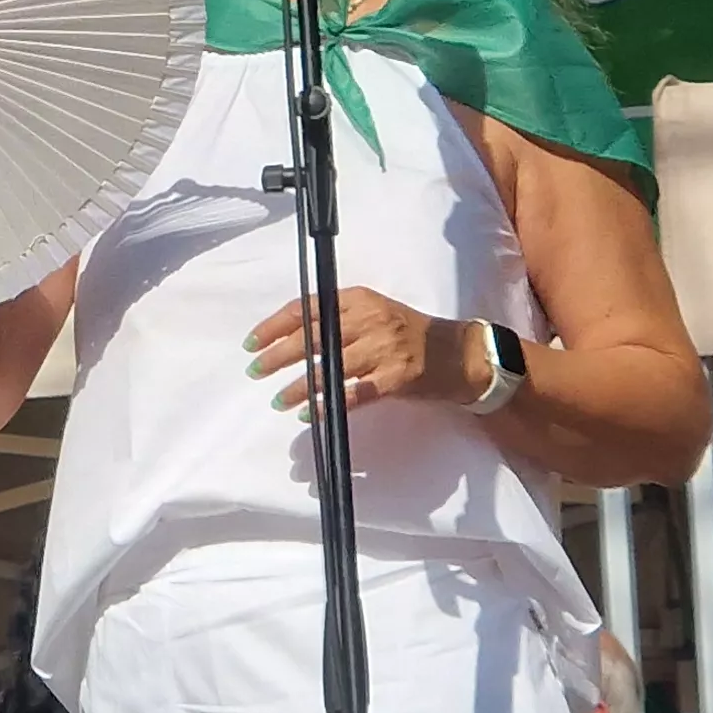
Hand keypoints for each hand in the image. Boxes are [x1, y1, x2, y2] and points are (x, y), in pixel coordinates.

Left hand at [246, 289, 475, 416]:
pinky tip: (311, 413)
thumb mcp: (375, 313)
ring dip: (299, 386)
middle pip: (312, 336)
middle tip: (256, 371)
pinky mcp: (396, 377)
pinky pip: (354, 393)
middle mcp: (370, 319)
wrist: (459, 354)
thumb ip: (339, 318)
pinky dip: (329, 404)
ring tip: (279, 400)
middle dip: (277, 356)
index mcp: (360, 299)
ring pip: (330, 367)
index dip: (274, 326)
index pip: (306, 307)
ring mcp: (384, 349)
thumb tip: (293, 336)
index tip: (253, 342)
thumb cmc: (412, 334)